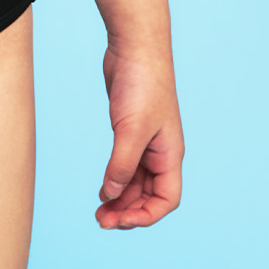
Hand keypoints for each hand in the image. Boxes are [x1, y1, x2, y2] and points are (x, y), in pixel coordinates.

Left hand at [95, 43, 183, 228]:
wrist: (134, 46)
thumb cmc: (142, 84)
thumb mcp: (131, 130)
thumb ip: (122, 165)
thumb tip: (110, 196)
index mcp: (170, 154)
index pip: (167, 199)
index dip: (147, 216)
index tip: (121, 221)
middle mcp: (161, 152)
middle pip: (149, 195)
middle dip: (128, 211)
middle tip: (101, 221)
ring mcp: (145, 141)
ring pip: (135, 182)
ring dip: (119, 199)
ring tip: (98, 212)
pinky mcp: (129, 130)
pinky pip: (125, 165)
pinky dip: (114, 180)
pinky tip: (101, 190)